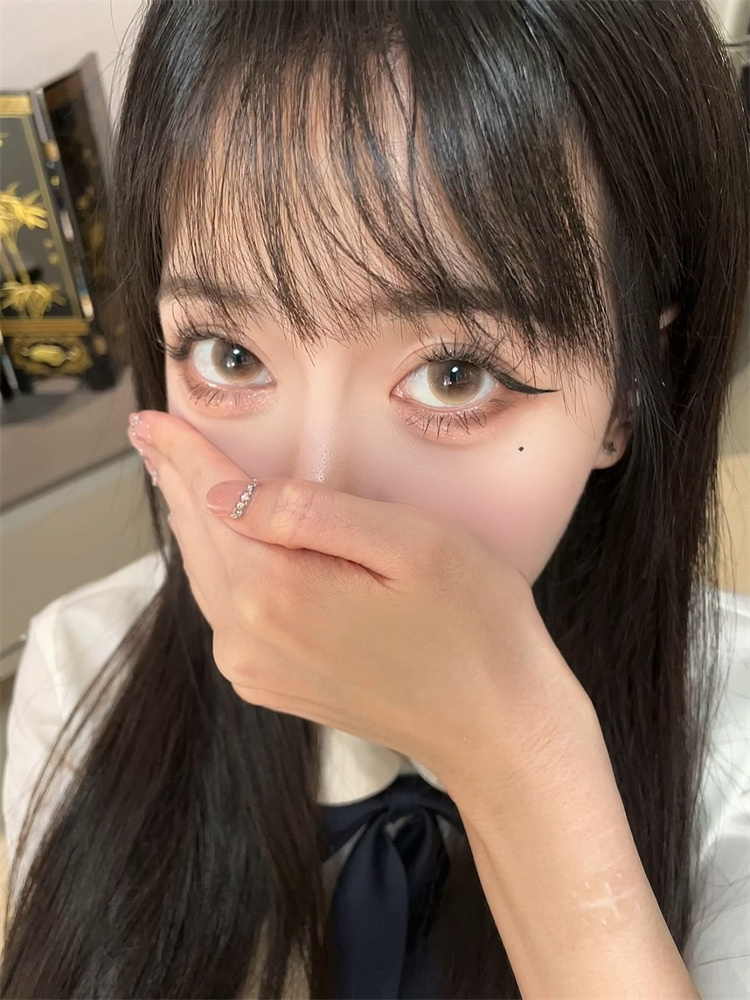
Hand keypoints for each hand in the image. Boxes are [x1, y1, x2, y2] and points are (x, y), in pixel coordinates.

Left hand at [128, 409, 596, 801]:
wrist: (492, 727)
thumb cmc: (472, 627)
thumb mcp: (411, 544)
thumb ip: (315, 513)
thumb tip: (230, 492)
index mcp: (278, 591)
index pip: (213, 500)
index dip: (183, 453)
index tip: (150, 420)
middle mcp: (249, 637)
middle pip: (199, 538)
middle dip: (176, 480)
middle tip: (150, 435)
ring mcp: (254, 668)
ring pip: (206, 575)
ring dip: (192, 521)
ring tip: (175, 475)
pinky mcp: (270, 683)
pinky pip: (224, 611)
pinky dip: (215, 565)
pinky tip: (221, 541)